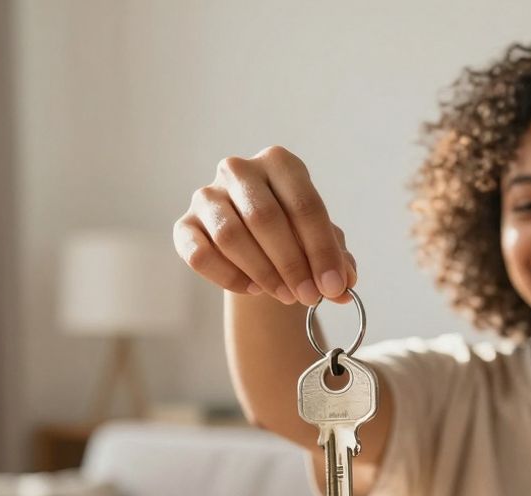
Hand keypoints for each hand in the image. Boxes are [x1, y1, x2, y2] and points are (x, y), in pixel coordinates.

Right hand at [172, 145, 357, 305]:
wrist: (256, 242)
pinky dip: (229, 277)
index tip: (334, 286)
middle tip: (309, 297)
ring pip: (230, 236)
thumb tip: (345, 285)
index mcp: (279, 163)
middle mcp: (239, 170)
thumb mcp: (321, 242)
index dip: (321, 249)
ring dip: (262, 272)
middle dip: (292, 264)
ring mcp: (206, 195)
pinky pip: (200, 255)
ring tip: (285, 295)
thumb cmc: (294, 235)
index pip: (303, 204)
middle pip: (265, 217)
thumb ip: (337, 260)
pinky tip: (253, 289)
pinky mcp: (185, 225)